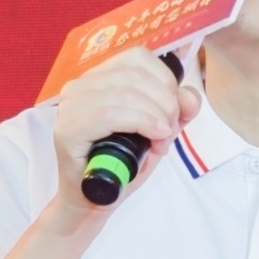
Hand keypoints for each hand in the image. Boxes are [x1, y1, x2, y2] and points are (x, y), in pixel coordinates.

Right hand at [43, 48, 201, 225]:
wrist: (94, 200)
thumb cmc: (122, 163)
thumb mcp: (158, 131)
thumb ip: (178, 110)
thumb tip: (189, 95)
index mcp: (99, 77)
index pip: (139, 57)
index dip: (166, 80)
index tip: (175, 110)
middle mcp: (79, 85)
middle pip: (136, 75)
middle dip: (165, 102)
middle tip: (169, 131)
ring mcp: (70, 106)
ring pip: (127, 93)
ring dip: (156, 117)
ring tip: (160, 142)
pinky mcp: (68, 129)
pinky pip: (112, 114)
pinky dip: (142, 124)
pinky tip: (154, 138)